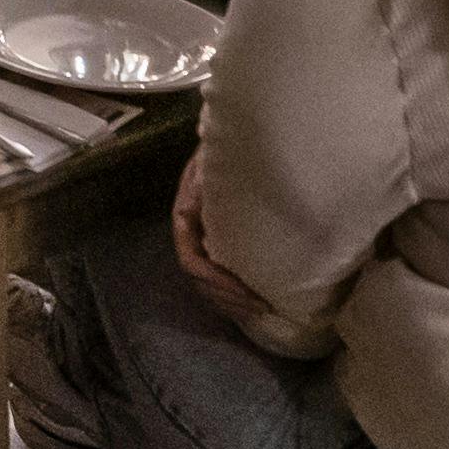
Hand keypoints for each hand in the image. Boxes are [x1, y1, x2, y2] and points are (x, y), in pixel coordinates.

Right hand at [171, 150, 278, 332]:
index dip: (215, 280)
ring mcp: (203, 240)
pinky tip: (257, 299)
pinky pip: (220, 276)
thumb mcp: (219, 160)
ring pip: (209, 284)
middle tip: (262, 306)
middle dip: (229, 298)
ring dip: (233, 302)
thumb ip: (217, 174)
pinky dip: (236, 293)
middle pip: (200, 280)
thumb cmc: (232, 149)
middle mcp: (190, 233)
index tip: (244, 291)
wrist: (239, 139)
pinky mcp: (218, 243)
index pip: (191, 261)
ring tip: (263, 309)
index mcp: (185, 217)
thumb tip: (230, 187)